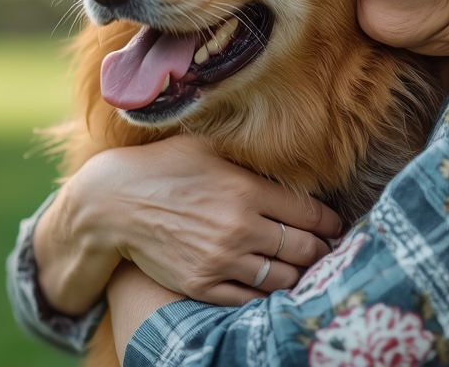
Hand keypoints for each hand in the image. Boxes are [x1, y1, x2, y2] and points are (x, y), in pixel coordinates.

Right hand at [37, 135, 341, 309]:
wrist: (113, 203)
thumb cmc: (164, 167)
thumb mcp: (208, 149)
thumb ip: (250, 159)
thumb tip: (290, 162)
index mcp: (247, 189)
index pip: (311, 214)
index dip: (331, 223)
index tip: (335, 226)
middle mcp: (239, 226)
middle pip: (305, 250)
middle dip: (322, 252)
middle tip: (327, 251)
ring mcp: (221, 259)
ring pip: (283, 279)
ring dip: (299, 276)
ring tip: (303, 270)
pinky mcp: (202, 284)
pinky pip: (250, 300)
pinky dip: (267, 295)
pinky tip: (271, 286)